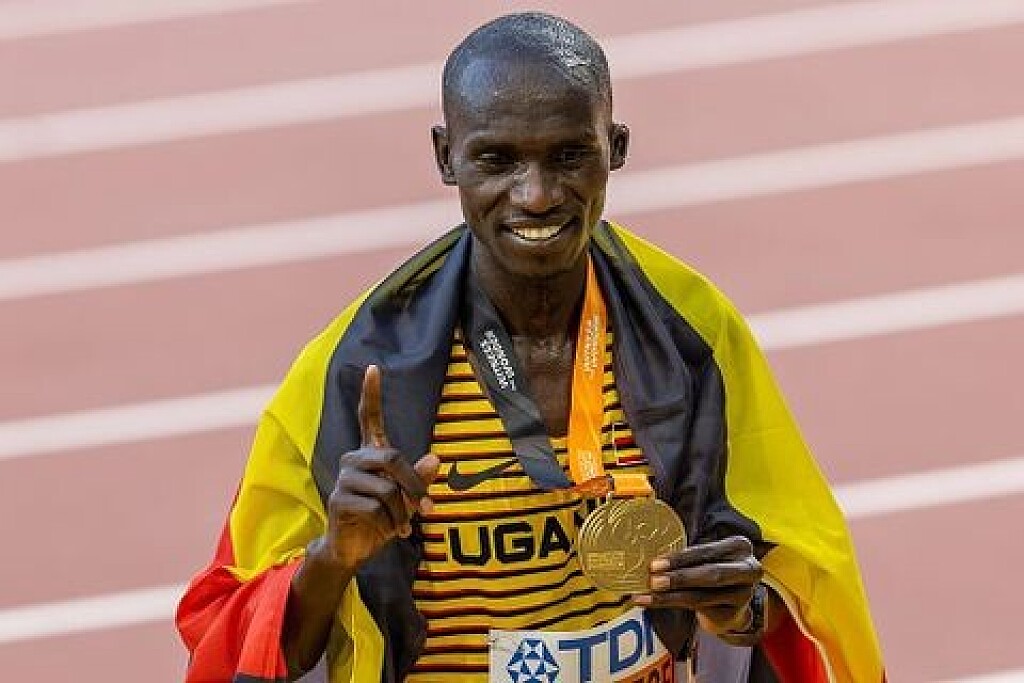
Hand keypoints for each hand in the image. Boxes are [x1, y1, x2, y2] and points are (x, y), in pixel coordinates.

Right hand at [312, 365, 439, 572]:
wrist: (355, 549)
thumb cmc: (384, 518)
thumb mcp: (409, 499)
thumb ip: (420, 479)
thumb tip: (435, 458)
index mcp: (371, 453)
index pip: (370, 417)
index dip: (372, 393)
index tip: (373, 368)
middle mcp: (354, 459)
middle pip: (392, 458)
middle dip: (414, 486)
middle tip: (429, 508)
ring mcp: (344, 479)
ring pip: (386, 489)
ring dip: (402, 513)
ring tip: (401, 526)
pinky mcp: (339, 500)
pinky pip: (375, 508)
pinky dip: (389, 524)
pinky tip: (386, 531)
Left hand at [633, 536, 761, 636]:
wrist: (732, 601)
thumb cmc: (713, 568)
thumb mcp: (708, 555)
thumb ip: (689, 556)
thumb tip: (653, 561)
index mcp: (740, 546)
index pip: (707, 551)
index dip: (680, 558)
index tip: (655, 564)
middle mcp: (748, 570)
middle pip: (710, 575)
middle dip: (679, 578)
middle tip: (653, 581)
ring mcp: (744, 595)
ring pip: (702, 596)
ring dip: (671, 597)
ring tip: (649, 595)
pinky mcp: (734, 615)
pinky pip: (699, 610)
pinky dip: (673, 605)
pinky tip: (654, 603)